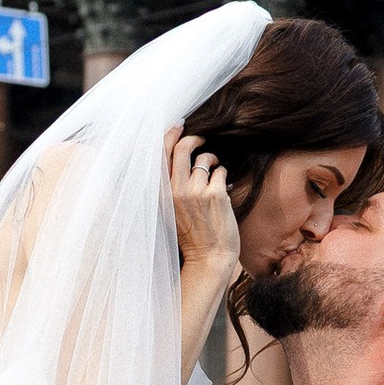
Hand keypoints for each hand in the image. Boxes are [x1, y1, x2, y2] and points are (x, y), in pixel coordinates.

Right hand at [166, 128, 238, 282]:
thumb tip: (179, 157)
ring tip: (214, 172)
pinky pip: (221, 171)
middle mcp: (175, 190)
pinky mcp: (215, 194)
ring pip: (205, 158)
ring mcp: (195, 191)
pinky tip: (222, 188)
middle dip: (194, 137)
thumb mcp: (170, 210)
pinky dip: (222, 175)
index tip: (178, 125)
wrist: (209, 259)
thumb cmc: (191, 236)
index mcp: (161, 194)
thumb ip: (171, 186)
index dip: (170, 134)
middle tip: (202, 138)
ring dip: (212, 160)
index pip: (160, 153)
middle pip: (183, 147)